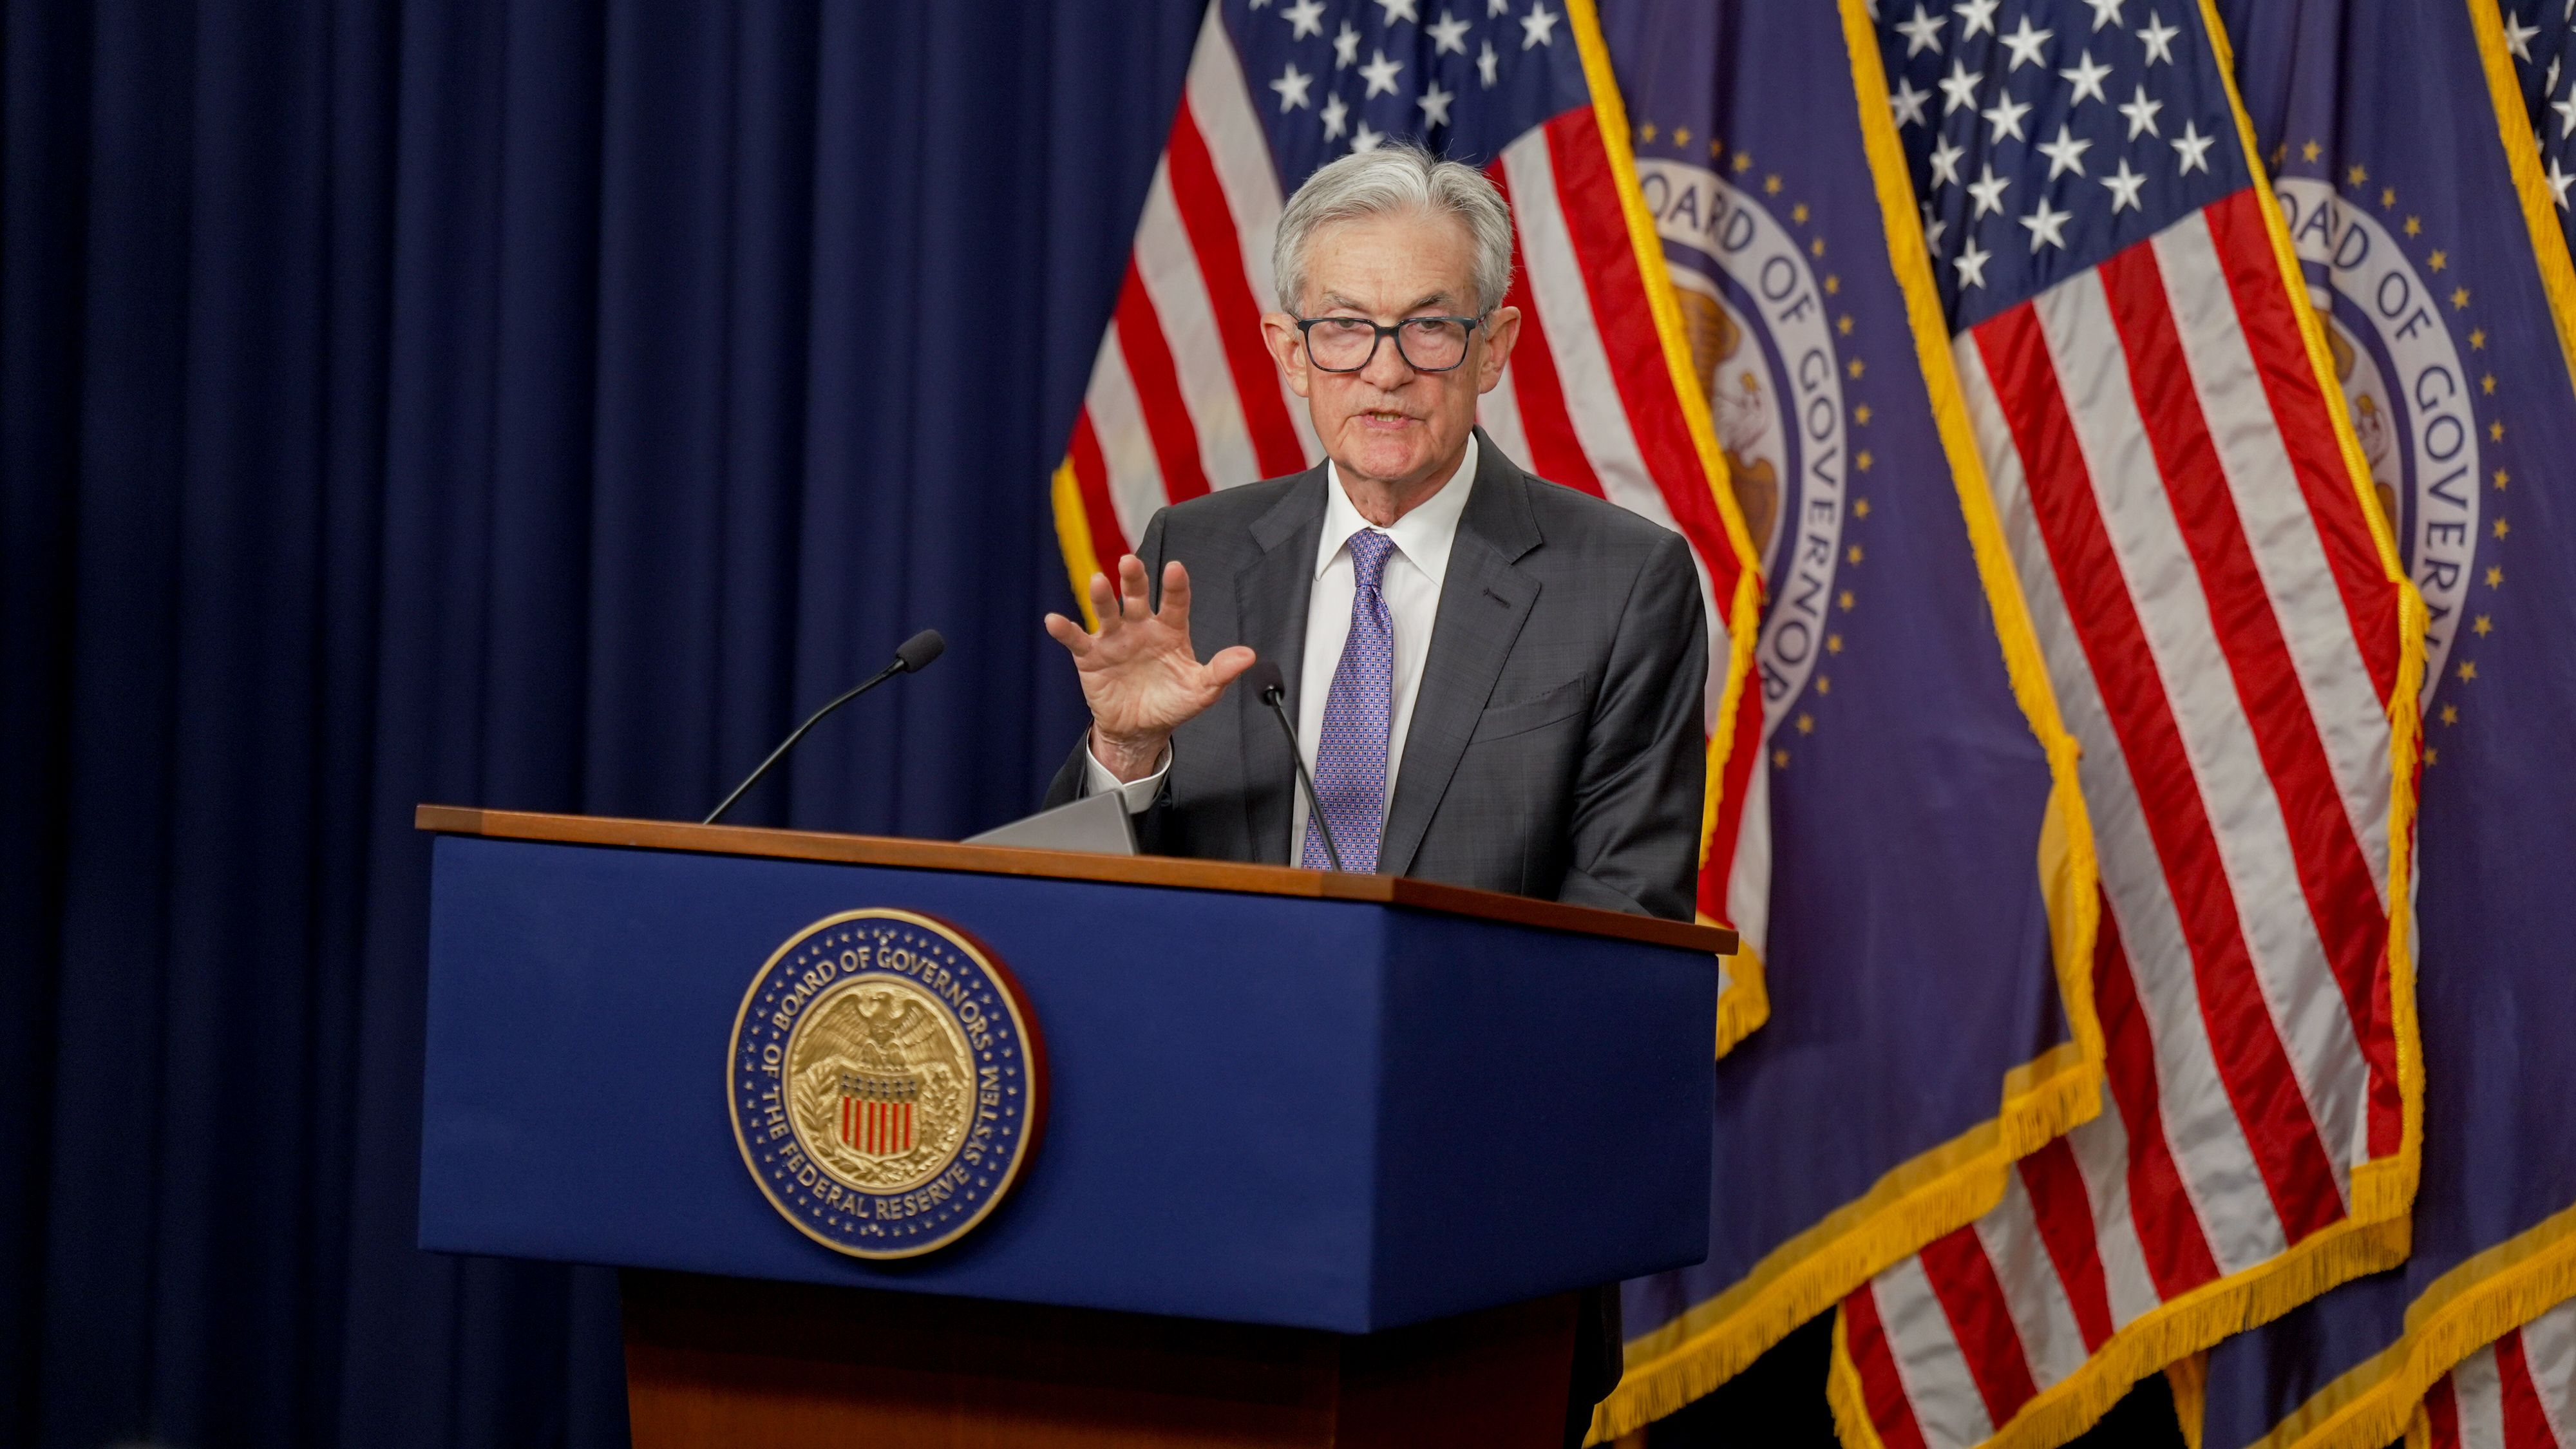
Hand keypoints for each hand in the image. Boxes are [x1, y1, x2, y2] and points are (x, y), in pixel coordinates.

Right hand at [1043, 555, 1255, 781]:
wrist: (1140, 729)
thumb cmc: (1172, 703)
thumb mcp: (1201, 691)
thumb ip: (1221, 671)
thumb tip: (1248, 656)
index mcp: (1170, 629)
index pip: (1175, 602)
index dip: (1175, 586)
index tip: (1176, 569)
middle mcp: (1141, 626)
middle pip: (1137, 596)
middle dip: (1134, 579)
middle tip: (1131, 562)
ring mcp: (1115, 638)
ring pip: (1107, 611)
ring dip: (1101, 597)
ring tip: (1097, 582)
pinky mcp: (1091, 655)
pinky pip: (1076, 639)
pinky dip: (1064, 630)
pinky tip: (1054, 620)